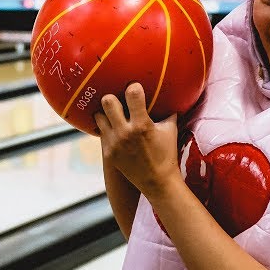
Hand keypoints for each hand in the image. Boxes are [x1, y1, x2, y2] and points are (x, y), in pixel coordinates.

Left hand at [93, 82, 181, 199]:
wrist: (157, 182)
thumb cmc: (166, 154)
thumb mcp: (170, 130)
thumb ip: (168, 111)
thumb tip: (171, 95)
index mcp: (142, 125)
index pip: (132, 94)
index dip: (133, 87)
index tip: (135, 88)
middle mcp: (125, 133)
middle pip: (107, 101)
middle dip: (113, 98)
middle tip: (119, 101)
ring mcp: (114, 143)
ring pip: (98, 115)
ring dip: (106, 113)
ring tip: (114, 115)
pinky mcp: (108, 153)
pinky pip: (101, 132)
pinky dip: (107, 128)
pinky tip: (114, 128)